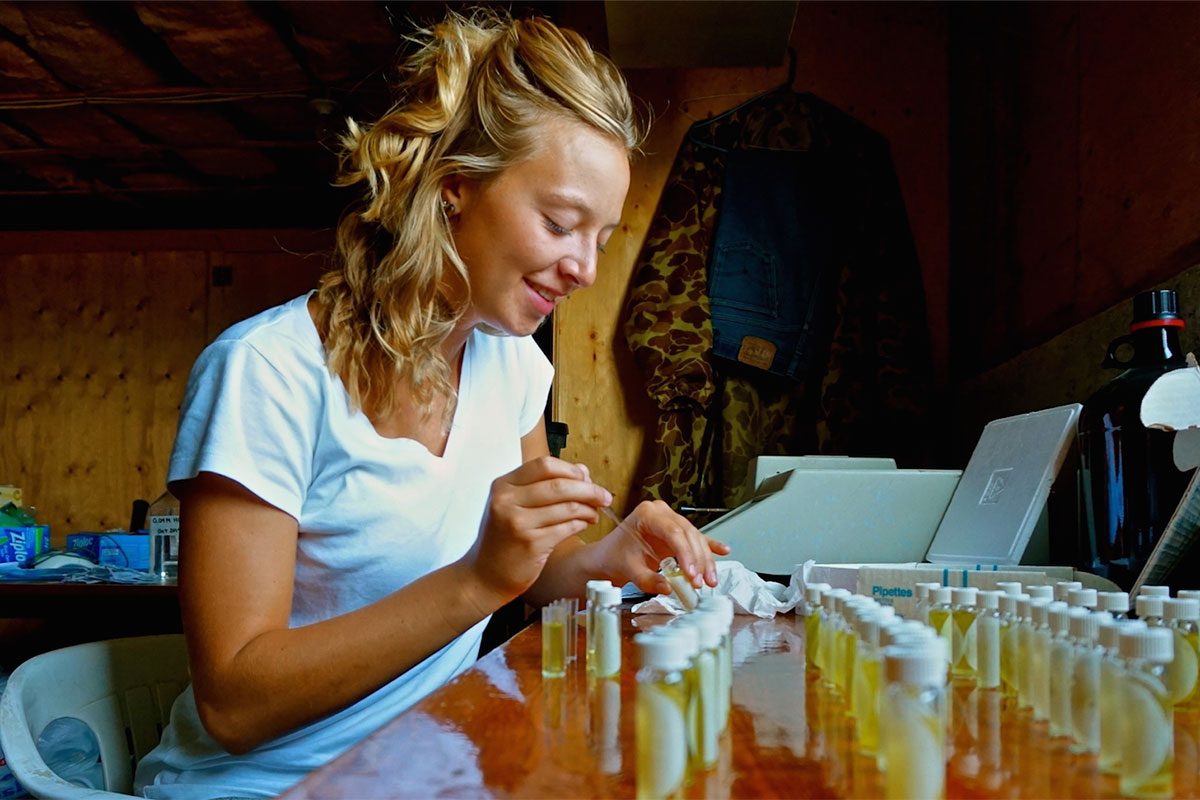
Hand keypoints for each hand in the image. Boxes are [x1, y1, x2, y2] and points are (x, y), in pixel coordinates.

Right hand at [463, 456, 610, 604]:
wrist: (484, 575)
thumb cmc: (503, 538)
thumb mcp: (514, 505)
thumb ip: (544, 486)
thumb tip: (582, 471)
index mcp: (503, 485)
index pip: (544, 465)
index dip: (571, 470)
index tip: (586, 478)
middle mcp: (507, 501)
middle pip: (560, 485)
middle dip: (589, 490)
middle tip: (604, 496)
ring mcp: (518, 523)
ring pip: (567, 507)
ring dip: (588, 509)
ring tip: (594, 513)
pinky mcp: (531, 544)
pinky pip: (567, 528)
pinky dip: (581, 524)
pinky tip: (585, 525)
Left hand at [594, 500, 729, 596]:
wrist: (607, 556)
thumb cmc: (614, 558)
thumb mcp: (628, 570)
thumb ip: (648, 580)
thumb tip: (668, 588)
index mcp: (647, 515)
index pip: (673, 532)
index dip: (686, 554)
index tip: (691, 575)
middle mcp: (661, 513)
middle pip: (688, 535)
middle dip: (698, 560)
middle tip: (702, 582)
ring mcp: (670, 520)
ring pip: (695, 538)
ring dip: (705, 560)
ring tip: (710, 580)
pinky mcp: (676, 532)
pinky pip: (696, 539)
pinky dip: (709, 546)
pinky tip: (723, 551)